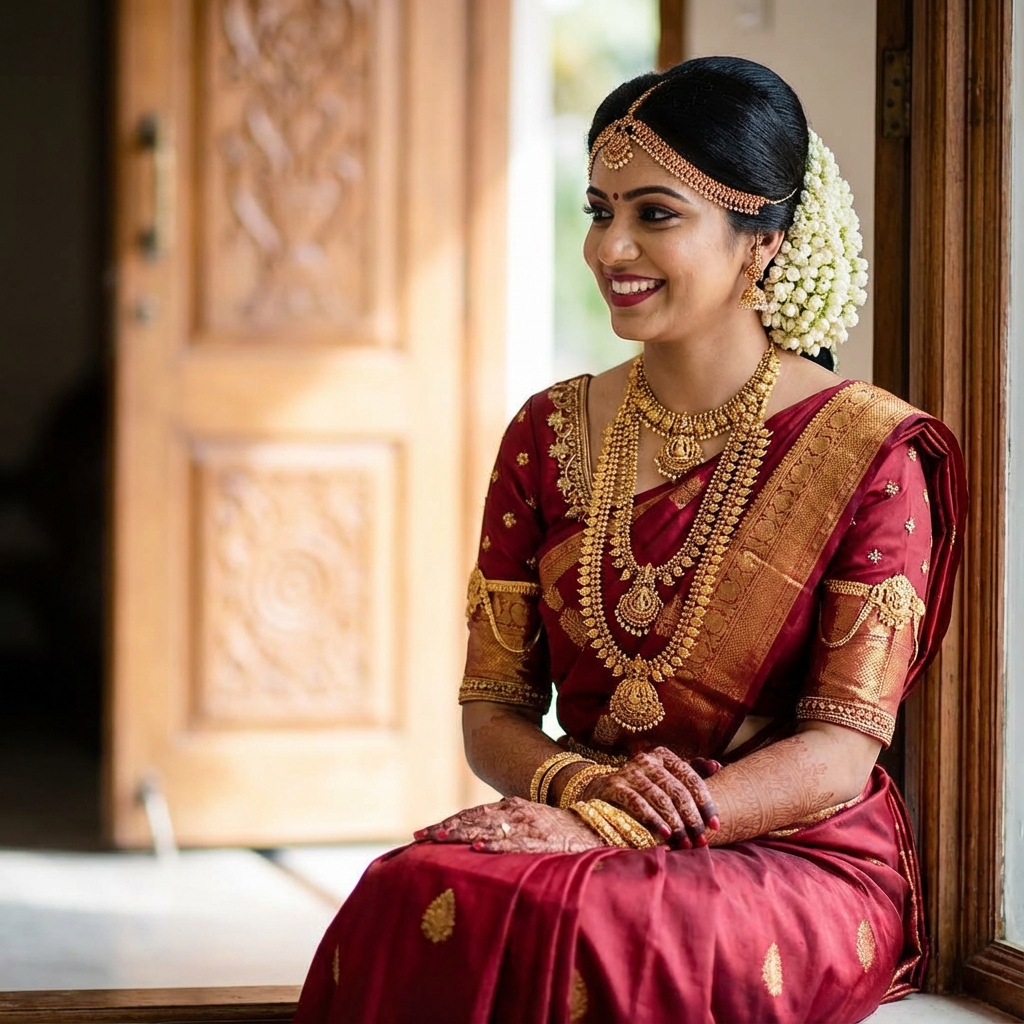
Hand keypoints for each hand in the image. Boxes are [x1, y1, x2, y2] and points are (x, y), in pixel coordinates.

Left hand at [415, 796, 605, 852]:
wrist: (600, 823)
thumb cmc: (562, 827)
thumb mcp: (531, 820)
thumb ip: (507, 823)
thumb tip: (479, 837)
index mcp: (511, 806)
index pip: (472, 814)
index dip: (448, 822)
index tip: (423, 833)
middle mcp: (516, 811)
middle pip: (473, 819)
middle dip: (446, 828)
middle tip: (420, 838)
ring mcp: (528, 824)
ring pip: (488, 828)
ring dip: (463, 833)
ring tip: (440, 839)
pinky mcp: (542, 839)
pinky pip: (515, 842)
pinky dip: (496, 844)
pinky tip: (479, 847)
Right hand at [582, 747, 720, 848]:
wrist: (602, 793)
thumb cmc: (643, 789)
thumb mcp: (666, 778)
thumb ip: (691, 772)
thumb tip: (717, 765)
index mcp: (663, 756)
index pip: (691, 777)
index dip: (706, 802)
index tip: (716, 825)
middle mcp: (646, 760)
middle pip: (676, 790)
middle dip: (692, 818)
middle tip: (701, 840)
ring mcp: (629, 771)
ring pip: (659, 798)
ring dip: (676, 824)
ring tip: (686, 843)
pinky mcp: (614, 785)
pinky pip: (637, 803)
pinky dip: (653, 820)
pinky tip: (665, 835)